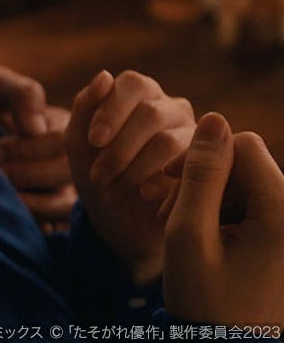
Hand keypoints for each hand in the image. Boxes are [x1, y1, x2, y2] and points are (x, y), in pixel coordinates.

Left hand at [0, 65, 76, 231]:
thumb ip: (19, 93)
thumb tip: (36, 129)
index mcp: (64, 126)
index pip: (63, 141)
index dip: (26, 148)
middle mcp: (71, 159)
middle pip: (66, 173)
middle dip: (23, 174)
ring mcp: (62, 189)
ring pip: (62, 204)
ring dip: (27, 201)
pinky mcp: (50, 216)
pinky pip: (53, 227)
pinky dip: (31, 222)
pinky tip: (4, 212)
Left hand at [66, 70, 194, 285]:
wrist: (116, 215)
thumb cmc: (94, 166)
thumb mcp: (78, 139)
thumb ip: (85, 107)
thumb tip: (104, 76)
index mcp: (139, 92)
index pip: (132, 84)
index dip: (111, 110)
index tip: (93, 141)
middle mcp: (171, 107)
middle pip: (150, 115)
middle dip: (118, 149)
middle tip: (98, 177)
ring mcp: (195, 135)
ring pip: (168, 143)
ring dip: (134, 171)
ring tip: (113, 192)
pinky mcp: (210, 166)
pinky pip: (190, 169)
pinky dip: (160, 184)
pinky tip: (144, 196)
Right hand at [161, 113, 283, 325]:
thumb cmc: (206, 299)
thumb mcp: (188, 234)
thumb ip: (199, 175)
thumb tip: (213, 119)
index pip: (244, 144)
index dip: (201, 155)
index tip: (168, 182)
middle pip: (246, 163)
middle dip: (202, 180)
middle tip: (165, 210)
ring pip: (247, 182)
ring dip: (208, 197)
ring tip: (179, 228)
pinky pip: (254, 203)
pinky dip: (223, 212)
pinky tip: (200, 236)